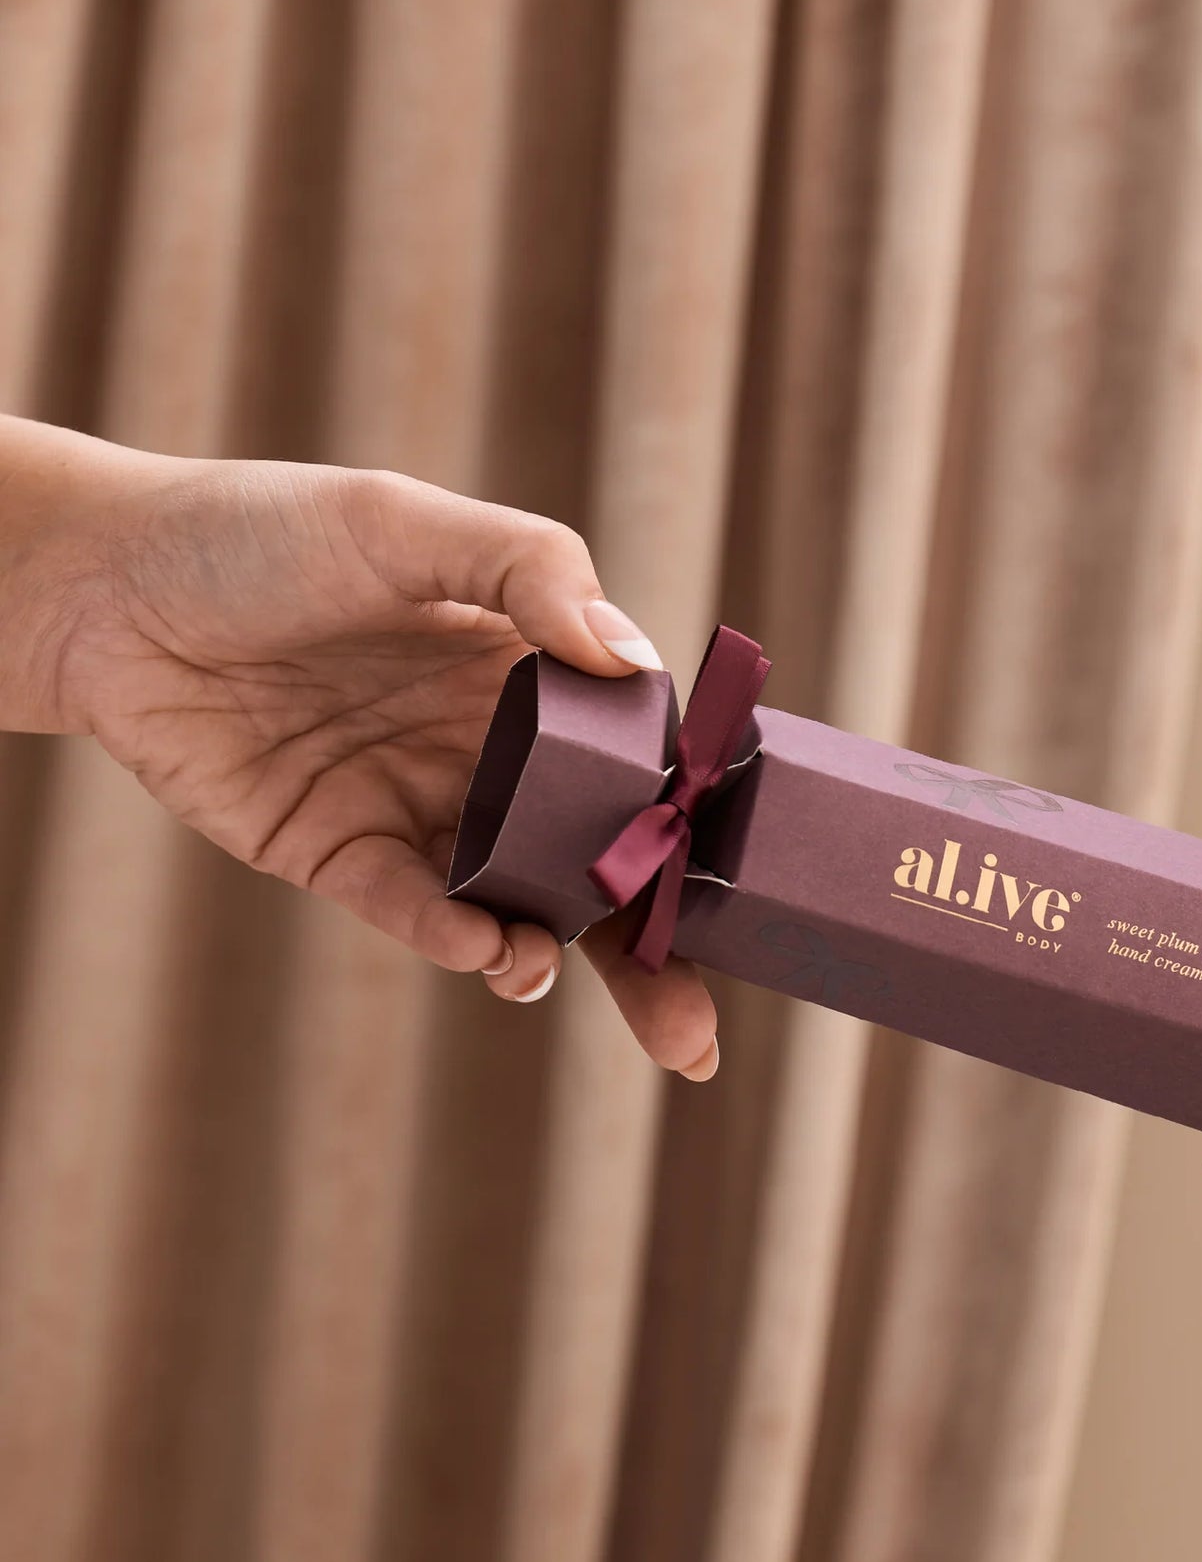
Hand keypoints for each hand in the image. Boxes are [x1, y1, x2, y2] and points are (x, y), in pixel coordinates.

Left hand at [0, 416, 717, 1078]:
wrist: (99, 589)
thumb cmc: (260, 533)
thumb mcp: (405, 525)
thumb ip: (531, 574)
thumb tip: (634, 663)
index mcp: (531, 673)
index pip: (638, 758)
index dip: (691, 821)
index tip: (742, 880)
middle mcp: (492, 751)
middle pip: (599, 862)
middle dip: (651, 949)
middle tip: (695, 1035)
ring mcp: (422, 809)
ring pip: (521, 906)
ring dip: (554, 955)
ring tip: (549, 970)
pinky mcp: (344, 857)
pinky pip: (418, 911)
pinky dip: (458, 938)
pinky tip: (484, 948)